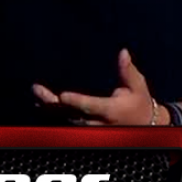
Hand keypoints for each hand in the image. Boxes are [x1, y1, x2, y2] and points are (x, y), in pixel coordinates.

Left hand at [33, 49, 159, 125]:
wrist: (145, 126)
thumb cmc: (140, 103)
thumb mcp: (138, 86)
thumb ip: (128, 70)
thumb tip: (123, 52)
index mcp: (112, 110)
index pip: (91, 106)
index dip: (77, 102)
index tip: (62, 96)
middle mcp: (99, 122)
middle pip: (73, 114)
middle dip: (54, 103)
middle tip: (37, 90)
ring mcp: (92, 128)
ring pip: (68, 119)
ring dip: (50, 108)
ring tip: (36, 94)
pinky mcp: (87, 129)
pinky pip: (68, 122)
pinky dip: (54, 114)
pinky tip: (41, 105)